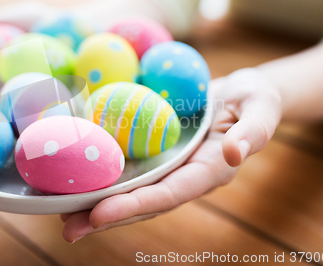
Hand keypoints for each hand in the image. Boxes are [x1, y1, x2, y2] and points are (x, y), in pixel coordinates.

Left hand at [60, 68, 281, 242]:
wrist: (243, 95)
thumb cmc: (255, 99)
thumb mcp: (262, 107)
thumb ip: (253, 131)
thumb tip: (233, 155)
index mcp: (208, 171)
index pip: (168, 194)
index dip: (135, 206)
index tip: (99, 215)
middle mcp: (184, 176)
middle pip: (142, 203)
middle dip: (105, 217)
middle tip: (67, 229)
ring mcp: (169, 167)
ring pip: (130, 191)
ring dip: (97, 204)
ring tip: (60, 214)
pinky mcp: (157, 154)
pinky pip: (129, 170)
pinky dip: (103, 178)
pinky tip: (76, 180)